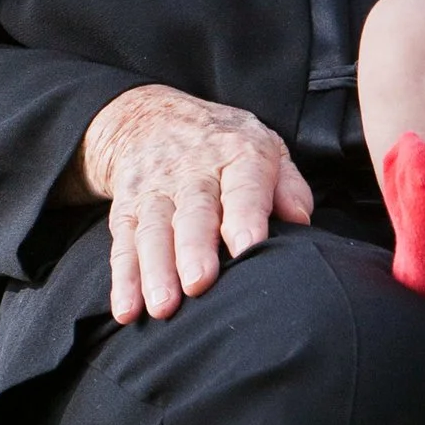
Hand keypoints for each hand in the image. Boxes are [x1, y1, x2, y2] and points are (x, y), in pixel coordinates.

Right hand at [76, 85, 313, 324]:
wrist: (151, 115)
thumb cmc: (222, 144)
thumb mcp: (264, 146)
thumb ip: (287, 184)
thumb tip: (301, 220)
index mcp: (237, 154)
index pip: (243, 186)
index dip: (245, 216)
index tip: (247, 247)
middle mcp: (193, 171)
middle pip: (193, 211)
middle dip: (194, 248)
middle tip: (198, 283)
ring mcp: (155, 190)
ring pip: (154, 231)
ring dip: (155, 270)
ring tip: (162, 307)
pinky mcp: (126, 208)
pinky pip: (123, 244)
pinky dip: (123, 279)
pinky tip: (126, 310)